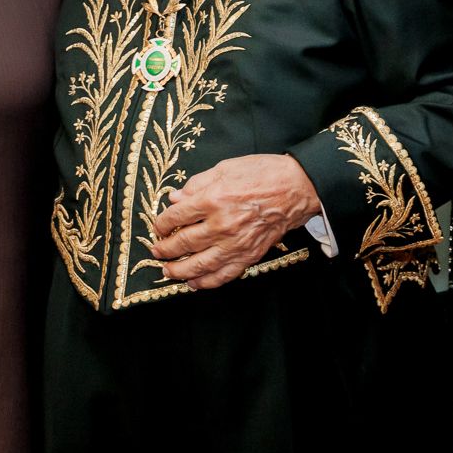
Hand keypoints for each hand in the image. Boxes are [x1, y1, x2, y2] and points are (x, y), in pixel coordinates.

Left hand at [148, 154, 320, 289]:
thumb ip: (197, 184)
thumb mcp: (225, 168)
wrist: (297, 187)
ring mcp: (236, 243)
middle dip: (165, 249)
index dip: (162, 223)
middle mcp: (221, 224)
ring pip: (200, 264)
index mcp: (212, 199)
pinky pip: (224, 274)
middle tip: (156, 250)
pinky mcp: (249, 255)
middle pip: (184, 242)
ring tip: (167, 271)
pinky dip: (207, 282)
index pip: (176, 216)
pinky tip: (194, 284)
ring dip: (179, 270)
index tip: (159, 226)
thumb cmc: (263, 173)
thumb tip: (175, 198)